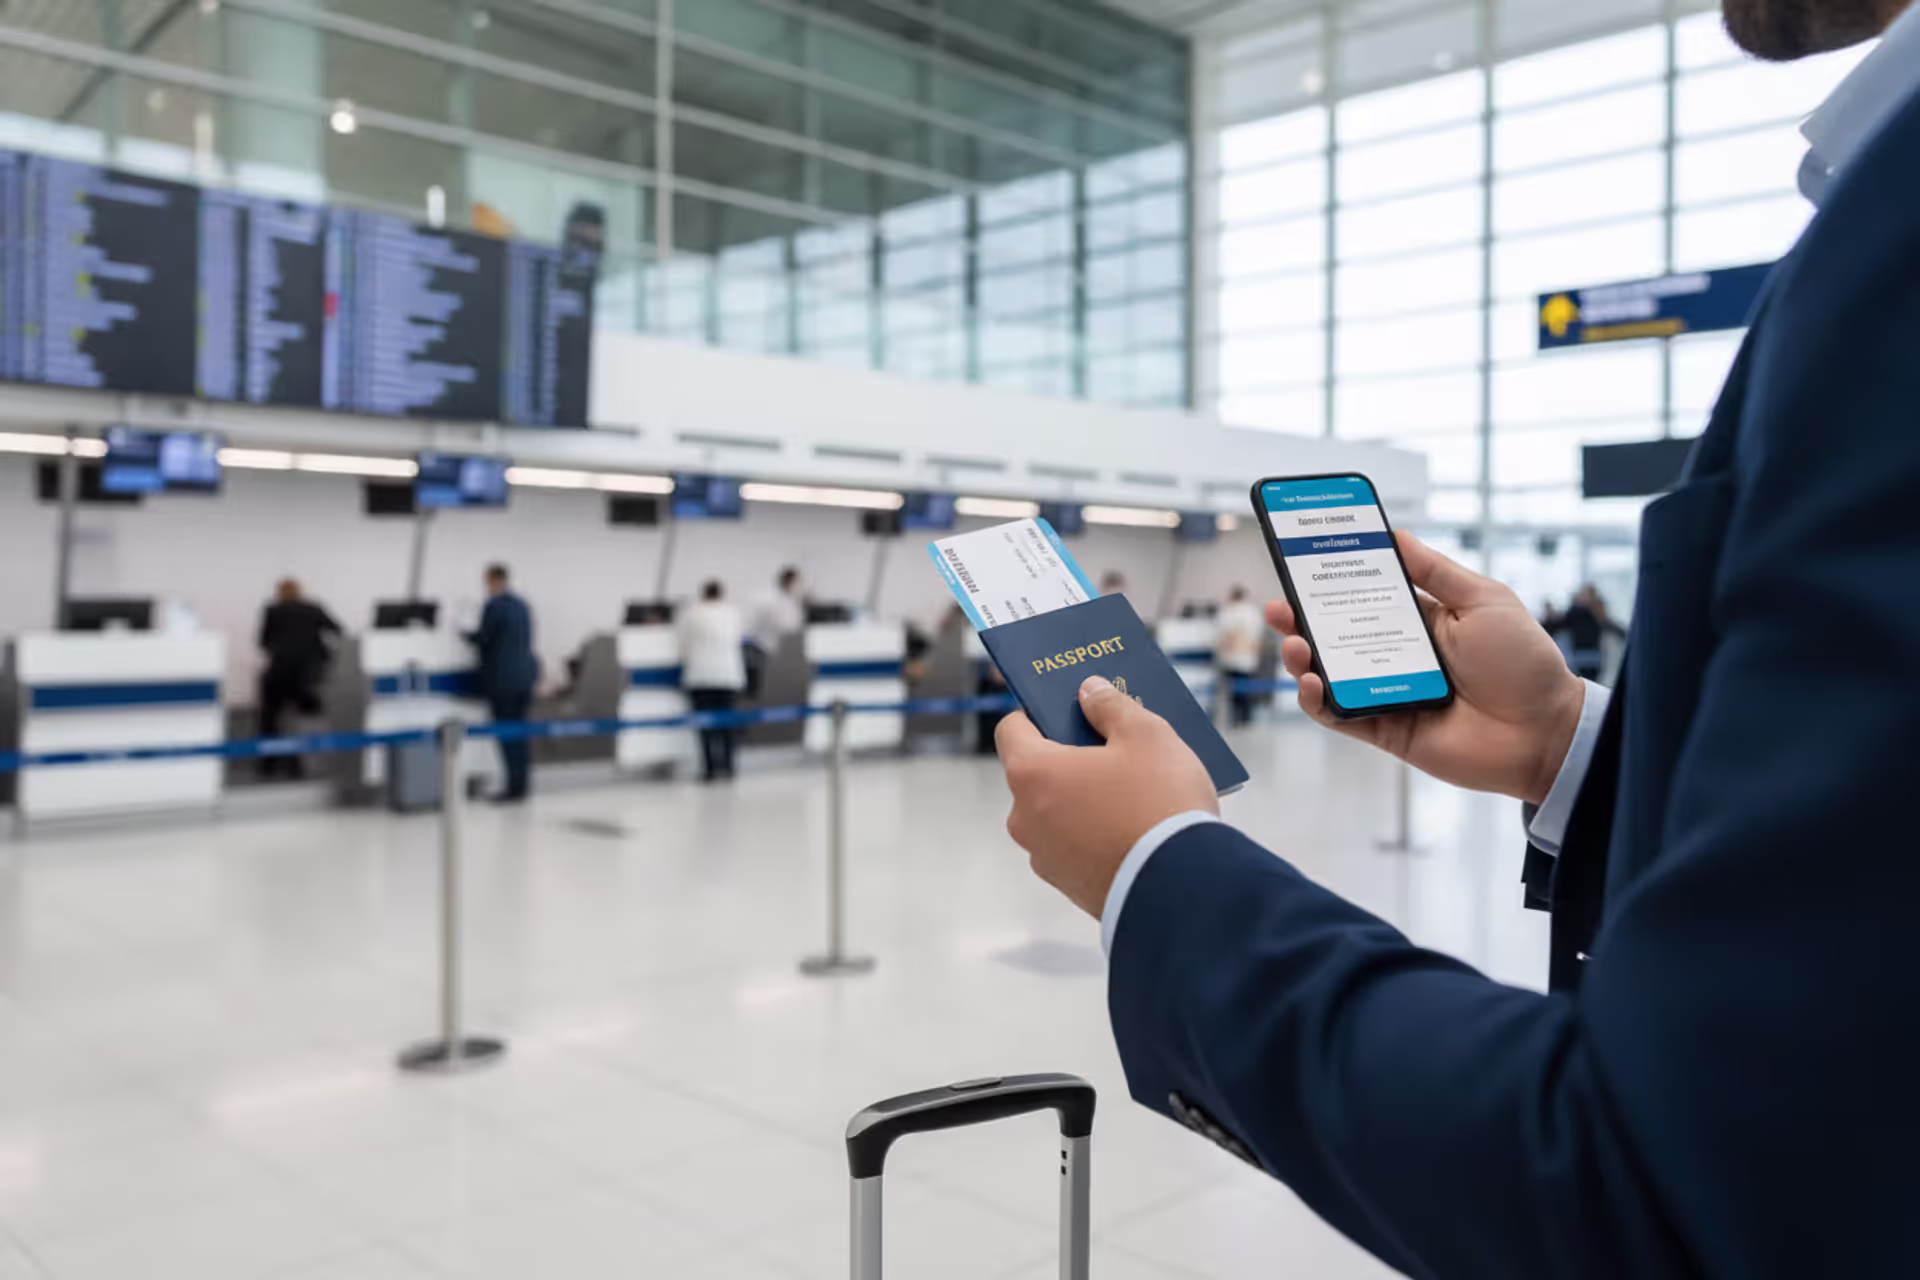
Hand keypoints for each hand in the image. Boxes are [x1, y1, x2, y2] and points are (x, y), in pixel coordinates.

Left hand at [997, 677, 1218, 918]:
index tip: (1070, 711)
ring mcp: (1045, 857)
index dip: (1038, 714)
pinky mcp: (1070, 887)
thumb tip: (1089, 691)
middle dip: (1071, 758)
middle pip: (1038, 773)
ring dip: (1085, 799)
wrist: (1182, 889)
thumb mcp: (1146, 735)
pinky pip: (1077, 846)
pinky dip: (1096, 834)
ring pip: (1058, 812)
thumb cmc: (1159, 804)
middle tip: (1115, 748)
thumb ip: (1111, 705)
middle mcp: (1025, 818)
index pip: (1011, 729)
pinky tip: (1136, 828)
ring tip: (1135, 792)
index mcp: (1031, 772)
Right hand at [1268, 531, 1585, 805]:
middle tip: (1278, 606)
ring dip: (1305, 658)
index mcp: (1422, 621)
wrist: (1544, 732)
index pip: (1365, 596)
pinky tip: (1312, 683)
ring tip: (1297, 644)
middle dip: (1302, 619)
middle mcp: (1399, 655)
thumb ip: (1436, 571)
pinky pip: (1340, 715)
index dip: (1334, 581)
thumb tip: (1396, 535)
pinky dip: (1318, 701)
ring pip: (1331, 673)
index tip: (1304, 562)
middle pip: (1338, 634)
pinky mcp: (1386, 729)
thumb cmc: (1523, 663)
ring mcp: (1388, 693)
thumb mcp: (1484, 600)